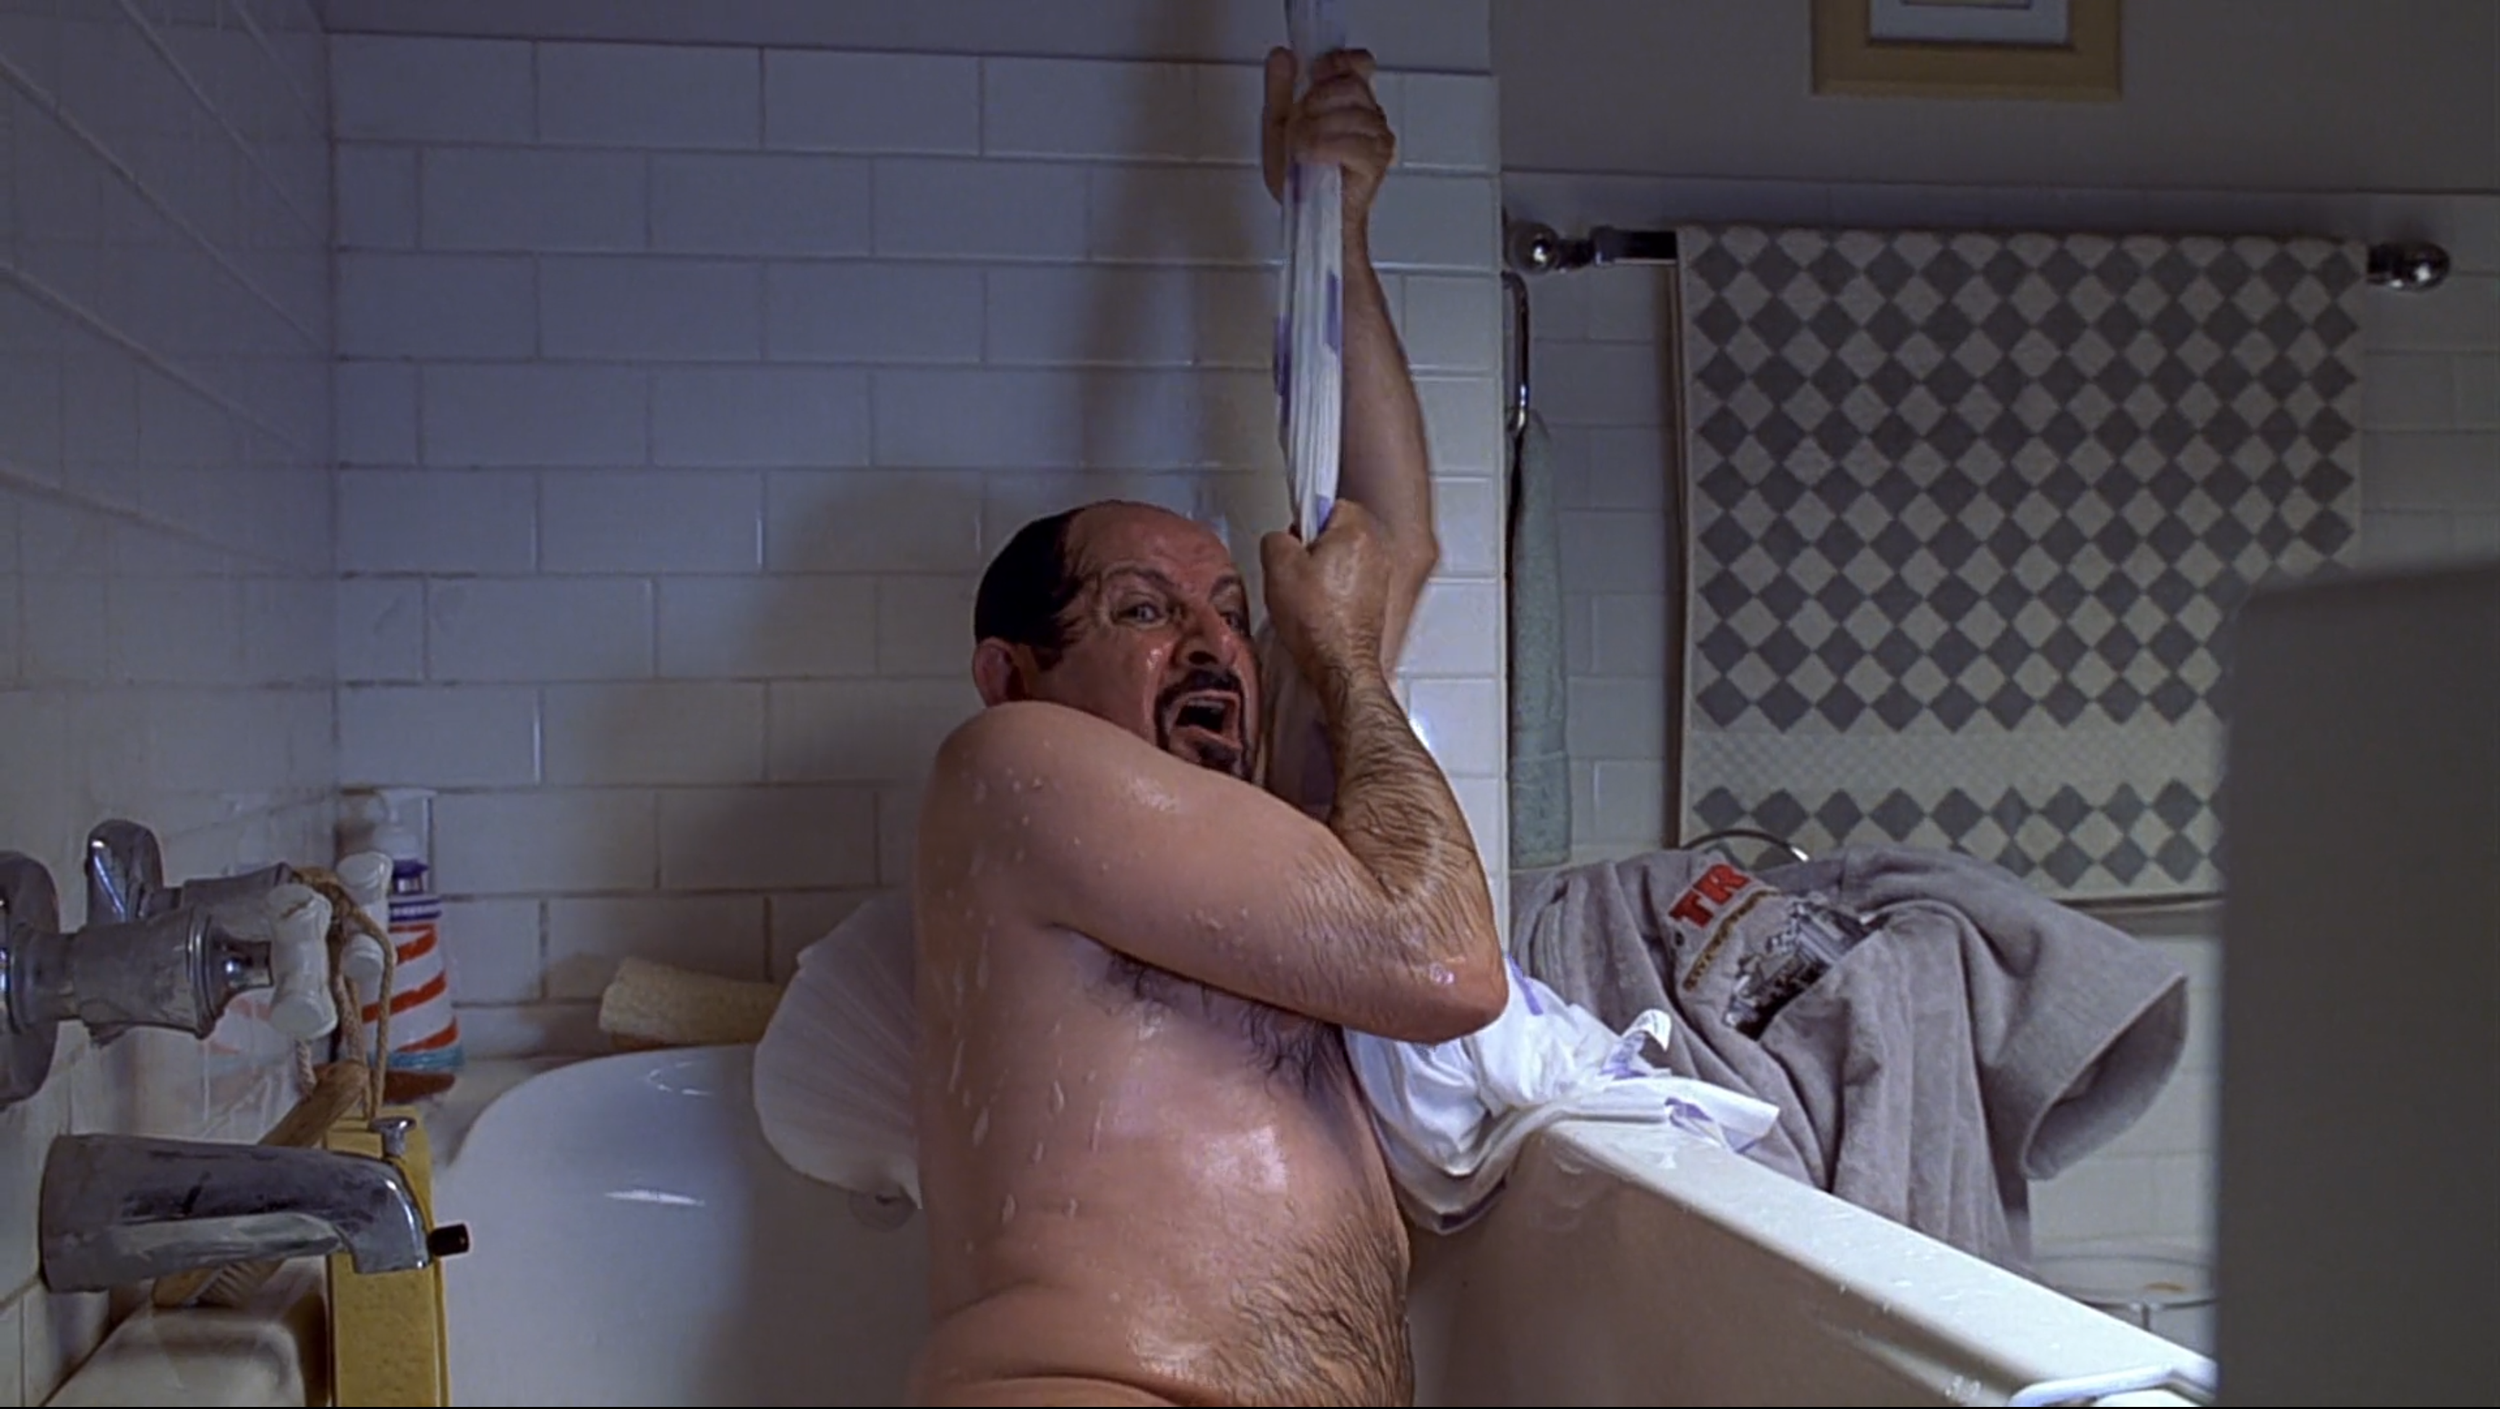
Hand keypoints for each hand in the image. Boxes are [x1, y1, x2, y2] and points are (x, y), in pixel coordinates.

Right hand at [1260, 501, 1395, 678]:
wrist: (1339, 665)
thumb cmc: (1316, 622)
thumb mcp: (1277, 567)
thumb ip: (1276, 537)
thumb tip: (1281, 540)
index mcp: (1357, 531)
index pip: (1329, 503)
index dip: (1304, 522)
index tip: (1295, 542)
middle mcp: (1377, 549)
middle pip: (1338, 531)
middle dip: (1316, 546)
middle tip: (1297, 570)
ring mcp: (1382, 575)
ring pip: (1345, 557)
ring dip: (1326, 570)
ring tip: (1307, 593)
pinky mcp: (1379, 598)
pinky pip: (1352, 581)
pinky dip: (1337, 590)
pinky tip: (1320, 608)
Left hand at [1261, 47, 1394, 233]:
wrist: (1309, 220)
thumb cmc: (1300, 178)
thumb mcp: (1278, 126)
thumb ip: (1279, 89)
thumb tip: (1281, 55)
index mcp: (1351, 101)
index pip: (1359, 63)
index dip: (1337, 63)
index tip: (1313, 75)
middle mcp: (1370, 116)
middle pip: (1350, 86)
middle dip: (1315, 103)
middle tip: (1299, 128)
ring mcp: (1377, 138)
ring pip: (1351, 112)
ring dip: (1315, 128)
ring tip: (1301, 149)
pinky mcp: (1376, 162)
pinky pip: (1353, 142)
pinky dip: (1324, 147)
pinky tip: (1310, 157)